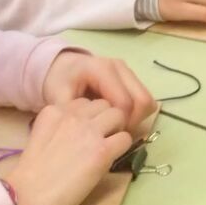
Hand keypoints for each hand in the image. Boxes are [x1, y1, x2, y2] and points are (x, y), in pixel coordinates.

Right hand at [4, 99, 132, 204]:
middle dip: (105, 119)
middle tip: (101, 138)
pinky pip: (125, 138)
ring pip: (118, 116)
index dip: (89, 117)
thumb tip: (83, 130)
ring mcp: (89, 131)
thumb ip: (60, 126)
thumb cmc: (30, 175)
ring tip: (107, 146)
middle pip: (104, 104)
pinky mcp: (102, 151)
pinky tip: (111, 159)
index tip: (85, 132)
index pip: (84, 102)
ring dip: (116, 129)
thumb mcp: (41, 136)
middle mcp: (73, 115)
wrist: (25, 197)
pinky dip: (122, 147)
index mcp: (54, 110)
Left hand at [42, 51, 157, 136]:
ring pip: (148, 101)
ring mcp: (128, 72)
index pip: (124, 103)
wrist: (63, 67)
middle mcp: (120, 68)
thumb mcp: (58, 99)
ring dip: (138, 119)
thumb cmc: (60, 83)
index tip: (106, 137)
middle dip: (133, 123)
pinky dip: (137, 114)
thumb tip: (90, 132)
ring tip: (117, 129)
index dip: (120, 124)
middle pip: (142, 101)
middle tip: (114, 135)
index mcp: (102, 70)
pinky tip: (120, 121)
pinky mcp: (132, 78)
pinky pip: (144, 100)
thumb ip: (73, 114)